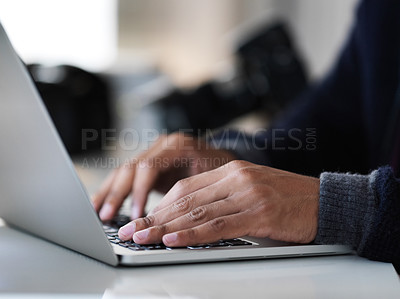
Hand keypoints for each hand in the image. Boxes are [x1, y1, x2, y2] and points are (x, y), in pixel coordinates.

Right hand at [92, 133, 235, 219]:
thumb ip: (189, 193)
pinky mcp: (148, 161)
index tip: (137, 214)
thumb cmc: (219, 170)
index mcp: (177, 145)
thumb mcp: (209, 179)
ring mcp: (153, 151)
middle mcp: (162, 144)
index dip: (140, 191)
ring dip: (109, 192)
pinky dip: (114, 189)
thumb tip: (167, 218)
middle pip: (131, 167)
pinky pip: (127, 174)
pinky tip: (101, 202)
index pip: (149, 167)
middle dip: (117, 194)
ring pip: (124, 170)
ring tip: (96, 212)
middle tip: (106, 217)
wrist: (221, 158)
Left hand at [118, 160, 319, 245]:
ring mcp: (247, 194)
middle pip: (185, 198)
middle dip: (155, 216)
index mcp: (231, 171)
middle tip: (132, 229)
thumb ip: (220, 199)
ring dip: (166, 227)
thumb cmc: (286, 199)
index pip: (186, 187)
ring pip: (197, 212)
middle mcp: (236, 178)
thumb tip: (188, 217)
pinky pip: (218, 225)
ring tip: (143, 238)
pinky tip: (174, 240)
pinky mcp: (259, 213)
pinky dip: (193, 234)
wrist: (324, 201)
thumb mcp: (249, 191)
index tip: (142, 217)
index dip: (160, 204)